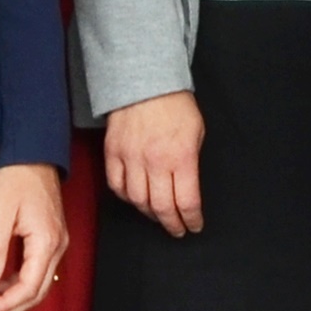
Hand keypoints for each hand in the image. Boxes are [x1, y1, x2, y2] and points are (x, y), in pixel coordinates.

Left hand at [0, 162, 67, 310]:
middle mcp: (57, 248)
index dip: (4, 306)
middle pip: (37, 293)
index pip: (28, 288)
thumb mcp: (0, 211)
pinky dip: (19, 284)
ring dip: (14, 299)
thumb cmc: (16, 178)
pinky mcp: (50, 240)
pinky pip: (37, 272)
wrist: (33, 154)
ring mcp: (56, 244)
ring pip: (39, 285)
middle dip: (9, 309)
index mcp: (46, 242)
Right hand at [103, 91, 204, 236]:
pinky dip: (127, 198)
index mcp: (181, 157)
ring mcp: (131, 158)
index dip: (191, 220)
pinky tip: (136, 199)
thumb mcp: (197, 132)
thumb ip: (191, 162)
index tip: (194, 226)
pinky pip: (117, 186)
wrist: (144, 82)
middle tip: (177, 229)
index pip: (187, 202)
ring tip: (159, 216)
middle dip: (172, 224)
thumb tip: (187, 188)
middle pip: (162, 208)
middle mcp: (155, 162)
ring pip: (138, 201)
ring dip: (149, 214)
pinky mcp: (113, 153)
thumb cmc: (175, 105)